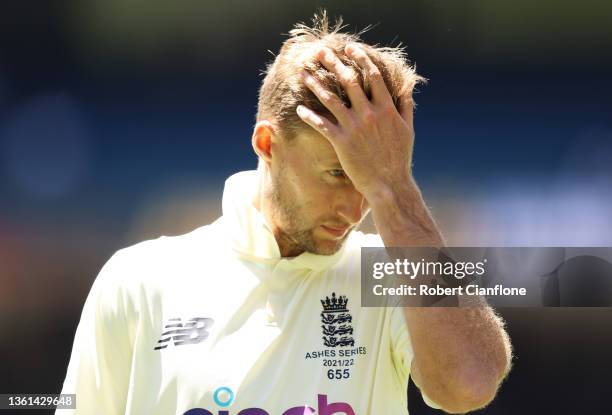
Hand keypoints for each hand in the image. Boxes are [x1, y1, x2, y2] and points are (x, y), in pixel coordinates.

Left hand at [296, 44, 415, 200]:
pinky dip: (309, 115)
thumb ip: (405, 104)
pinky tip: (299, 108)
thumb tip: (407, 85)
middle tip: (320, 52)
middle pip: (349, 80)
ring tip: (303, 73)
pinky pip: (321, 124)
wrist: (389, 184)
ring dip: (315, 84)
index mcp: (386, 108)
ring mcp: (354, 127)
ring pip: (330, 99)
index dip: (360, 58)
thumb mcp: (407, 128)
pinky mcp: (341, 142)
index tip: (350, 48)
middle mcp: (369, 114)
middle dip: (333, 63)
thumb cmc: (399, 158)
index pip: (373, 75)